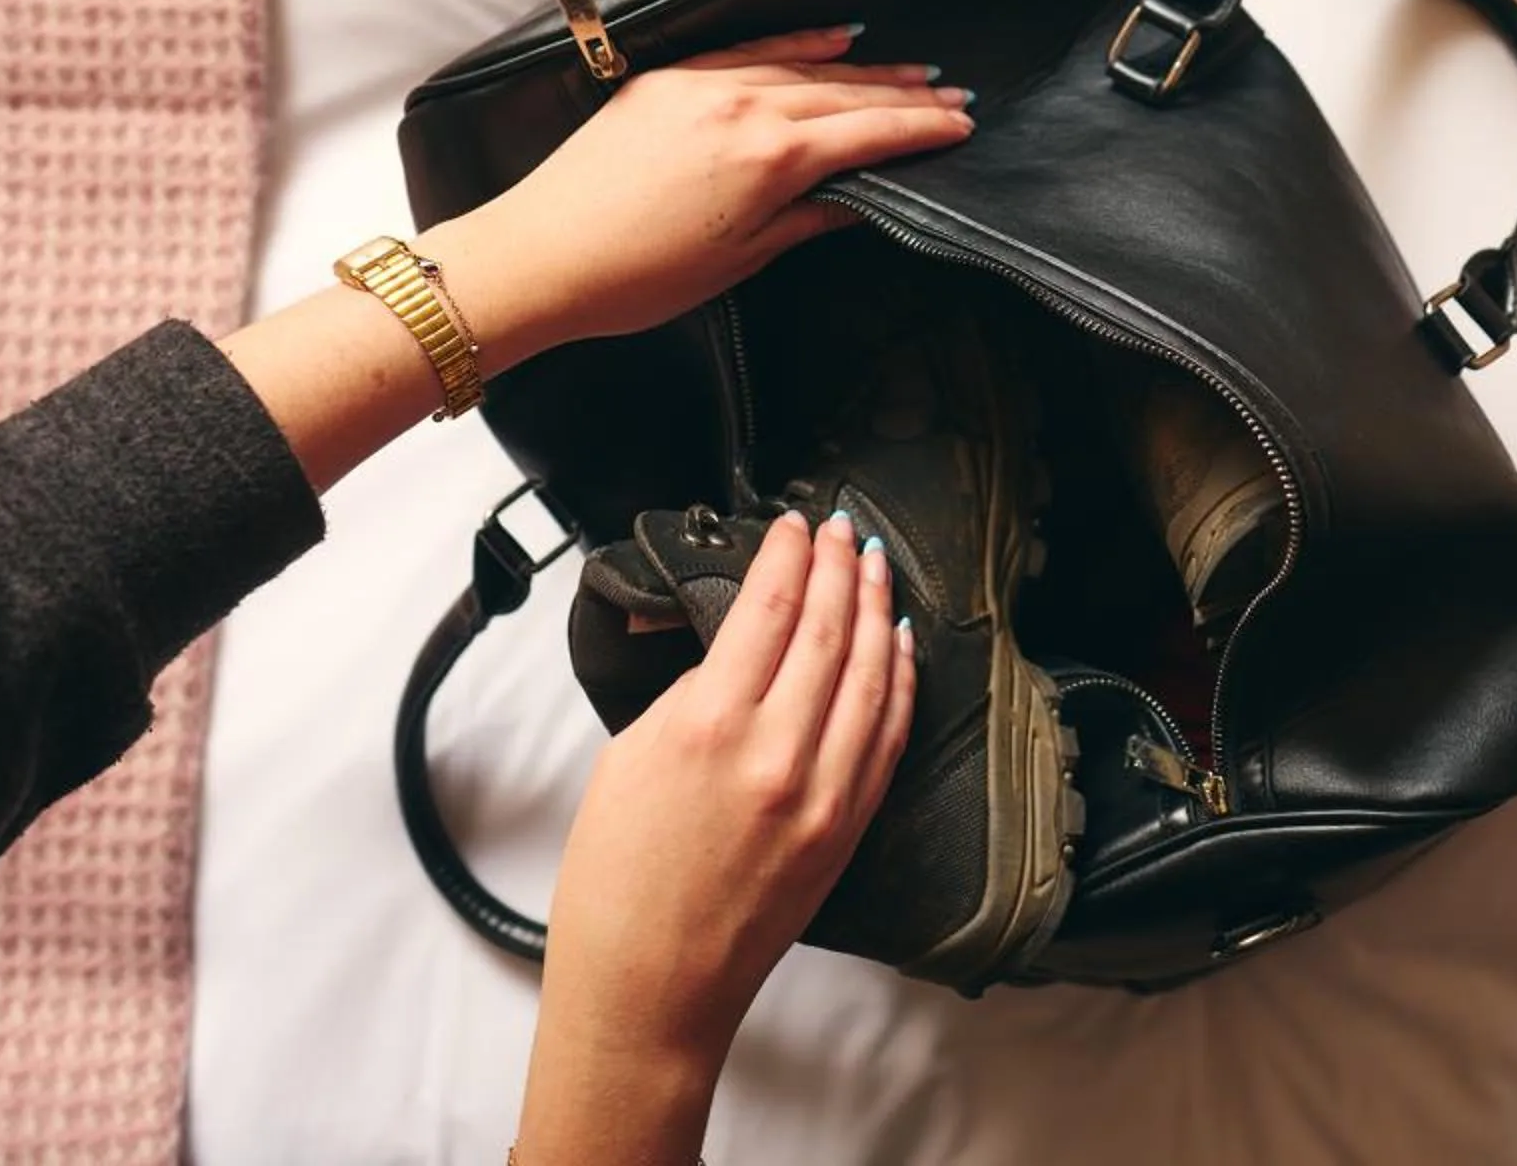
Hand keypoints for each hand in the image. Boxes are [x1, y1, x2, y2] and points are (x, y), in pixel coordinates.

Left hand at [427, 25, 971, 369]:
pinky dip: (796, 45)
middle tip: (952, 93)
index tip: (960, 124)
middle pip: (845, 94)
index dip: (922, 129)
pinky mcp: (667, 79)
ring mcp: (703, 85)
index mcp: (770, 158)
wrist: (540, 257)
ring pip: (803, 67)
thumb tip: (859, 197)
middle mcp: (743, 107)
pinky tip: (832, 40)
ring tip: (909, 68)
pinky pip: (750, 50)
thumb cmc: (635, 277)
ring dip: (862, 68)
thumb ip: (808, 217)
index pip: (869, 133)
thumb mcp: (740, 259)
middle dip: (905, 94)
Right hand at [513, 510, 914, 1165]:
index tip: (792, 525)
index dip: (788, 555)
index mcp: (711, 728)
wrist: (649, 991)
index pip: (770, 608)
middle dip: (839, 567)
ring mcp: (825, 795)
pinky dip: (899, 681)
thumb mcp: (629, 759)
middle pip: (830, 630)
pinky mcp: (847, 829)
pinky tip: (898, 646)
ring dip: (876, 611)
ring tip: (874, 565)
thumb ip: (690, 693)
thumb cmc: (617, 887)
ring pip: (873, 676)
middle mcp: (780, 755)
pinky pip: (888, 735)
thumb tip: (734, 645)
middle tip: (840, 526)